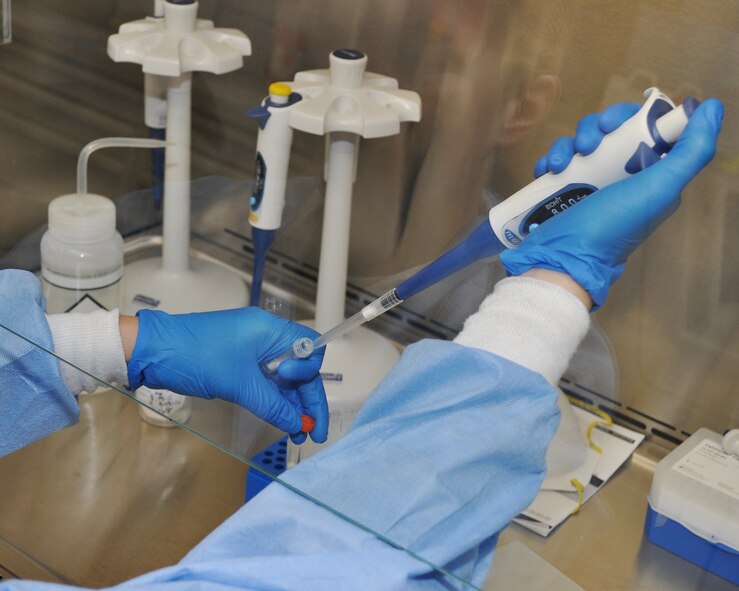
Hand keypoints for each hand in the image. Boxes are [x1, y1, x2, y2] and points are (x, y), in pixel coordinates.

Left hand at [127, 308, 327, 442]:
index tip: (292, 388)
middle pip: (300, 368)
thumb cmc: (196, 357)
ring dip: (291, 404)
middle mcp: (265, 337)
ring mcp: (252, 350)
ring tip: (297, 433)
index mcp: (270, 330)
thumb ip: (272, 405)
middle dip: (308, 399)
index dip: (308, 372)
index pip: (309, 348)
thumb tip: (296, 423)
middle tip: (314, 430)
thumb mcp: (239, 384)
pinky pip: (265, 381)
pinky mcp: (238, 363)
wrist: (153, 352)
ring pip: (283, 378)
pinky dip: (274, 400)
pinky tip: (281, 420)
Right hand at [501, 98, 722, 307]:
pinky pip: (559, 159)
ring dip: (568, 145)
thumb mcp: (659, 190)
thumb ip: (691, 151)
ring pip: (582, 142)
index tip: (614, 126)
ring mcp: (590, 182)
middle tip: (588, 145)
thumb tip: (711, 109)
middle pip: (611, 131)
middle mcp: (622, 176)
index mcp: (650, 175)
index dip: (631, 118)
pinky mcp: (563, 189)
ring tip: (560, 165)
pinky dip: (551, 159)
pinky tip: (547, 171)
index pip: (646, 128)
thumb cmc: (611, 227)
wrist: (563, 259)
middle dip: (595, 129)